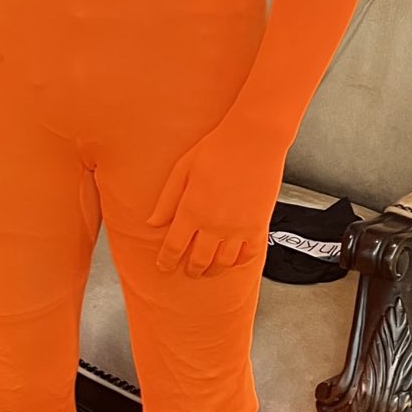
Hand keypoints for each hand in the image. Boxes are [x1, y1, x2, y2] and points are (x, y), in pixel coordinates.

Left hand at [145, 122, 285, 277]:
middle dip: (190, 269)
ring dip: (213, 270)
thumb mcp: (182, 169)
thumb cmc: (218, 148)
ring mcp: (238, 228)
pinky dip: (239, 262)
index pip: (173, 247)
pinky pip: (248, 255)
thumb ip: (167, 200)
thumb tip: (153, 222)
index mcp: (192, 210)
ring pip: (223, 263)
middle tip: (186, 271)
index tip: (163, 266)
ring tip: (208, 269)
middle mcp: (214, 224)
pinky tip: (233, 259)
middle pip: (198, 260)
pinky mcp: (258, 226)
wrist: (253, 140)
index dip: (166, 261)